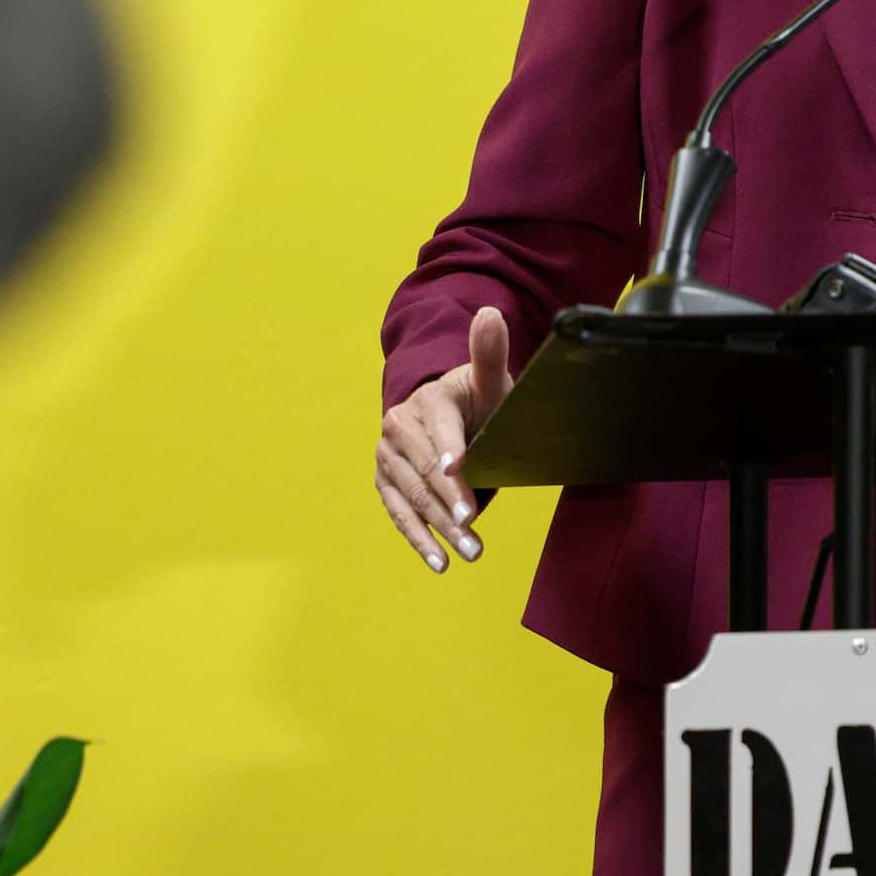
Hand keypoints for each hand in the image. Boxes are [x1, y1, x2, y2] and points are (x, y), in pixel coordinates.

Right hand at [374, 305, 516, 573]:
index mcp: (427, 401)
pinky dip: (418, 538)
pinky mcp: (385, 480)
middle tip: (475, 539)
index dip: (450, 457)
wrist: (448, 410)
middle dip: (450, 507)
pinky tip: (438, 562)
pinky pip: (399, 513)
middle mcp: (399, 426)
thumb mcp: (490, 379)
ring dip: (437, 530)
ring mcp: (387, 456)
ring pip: (412, 498)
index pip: (441, 432)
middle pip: (425, 473)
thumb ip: (489, 352)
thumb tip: (490, 313)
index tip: (461, 482)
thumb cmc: (479, 398)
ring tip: (467, 555)